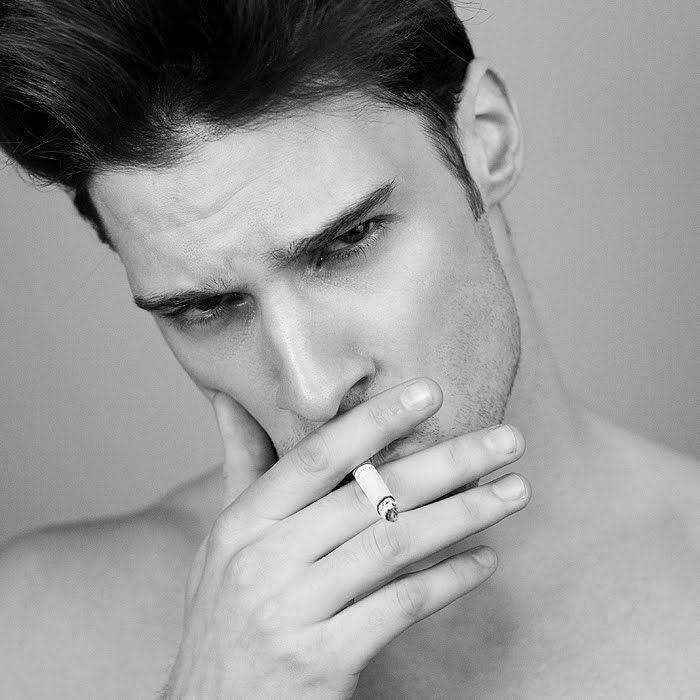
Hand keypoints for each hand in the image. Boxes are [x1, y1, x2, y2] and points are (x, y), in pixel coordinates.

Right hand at [164, 379, 529, 698]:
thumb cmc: (224, 616)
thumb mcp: (223, 540)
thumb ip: (241, 467)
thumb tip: (231, 397)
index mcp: (243, 523)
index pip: (316, 457)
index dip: (375, 420)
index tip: (430, 391)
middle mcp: (264, 561)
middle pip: (369, 497)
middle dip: (446, 462)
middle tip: (507, 439)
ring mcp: (291, 612)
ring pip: (393, 546)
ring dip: (463, 514)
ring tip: (514, 490)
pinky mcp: (321, 661)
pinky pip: (400, 607)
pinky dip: (449, 580)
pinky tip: (485, 561)